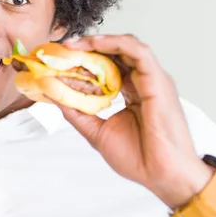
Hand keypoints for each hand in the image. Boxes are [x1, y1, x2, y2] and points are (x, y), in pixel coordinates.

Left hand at [57, 35, 212, 208]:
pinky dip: (116, 43)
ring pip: (126, 46)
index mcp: (131, 92)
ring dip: (98, 41)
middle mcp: (143, 82)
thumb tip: (53, 95)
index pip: (108, 66)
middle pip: (115, 53)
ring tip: (74, 44)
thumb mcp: (97, 132)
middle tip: (63, 47)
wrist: (162, 175)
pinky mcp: (158, 81)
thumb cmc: (138, 158)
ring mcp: (152, 80)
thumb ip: (77, 112)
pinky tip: (95, 44)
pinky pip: (138, 52)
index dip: (85, 59)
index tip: (61, 58)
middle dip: (88, 46)